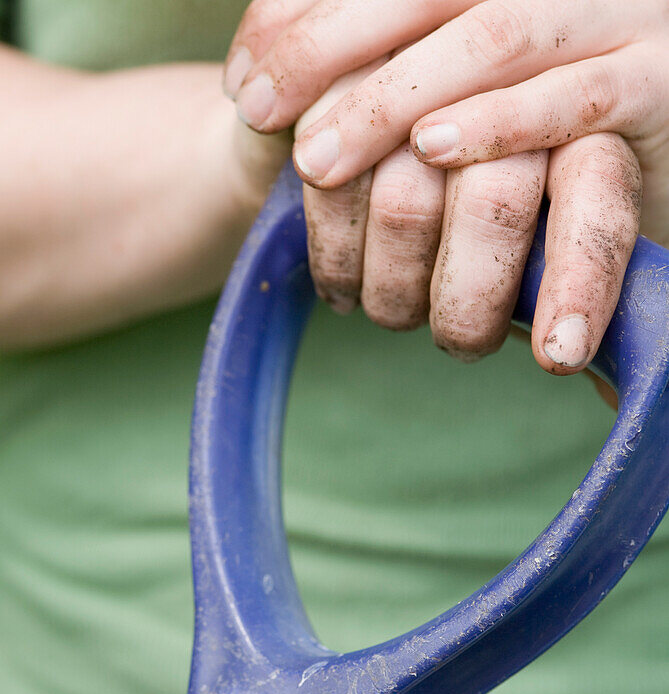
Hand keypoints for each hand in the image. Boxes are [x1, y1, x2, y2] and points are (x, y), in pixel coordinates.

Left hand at [224, 0, 667, 247]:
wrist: (668, 126)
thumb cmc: (551, 109)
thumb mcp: (470, 66)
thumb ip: (396, 49)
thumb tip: (265, 66)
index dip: (305, 15)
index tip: (244, 80)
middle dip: (329, 49)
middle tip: (263, 113)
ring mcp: (617, 15)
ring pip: (493, 36)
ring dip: (395, 97)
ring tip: (321, 154)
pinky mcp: (655, 83)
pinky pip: (573, 100)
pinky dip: (499, 123)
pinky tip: (432, 151)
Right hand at [251, 63, 641, 374]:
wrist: (361, 118)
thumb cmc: (475, 206)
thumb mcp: (543, 239)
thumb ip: (571, 282)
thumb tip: (604, 379)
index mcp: (587, 118)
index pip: (596, 198)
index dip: (580, 278)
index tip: (559, 355)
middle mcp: (515, 77)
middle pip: (494, 205)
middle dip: (466, 302)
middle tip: (458, 344)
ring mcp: (422, 71)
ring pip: (405, 205)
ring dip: (394, 291)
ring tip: (391, 313)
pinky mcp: (346, 75)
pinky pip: (332, 188)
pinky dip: (334, 259)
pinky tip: (342, 289)